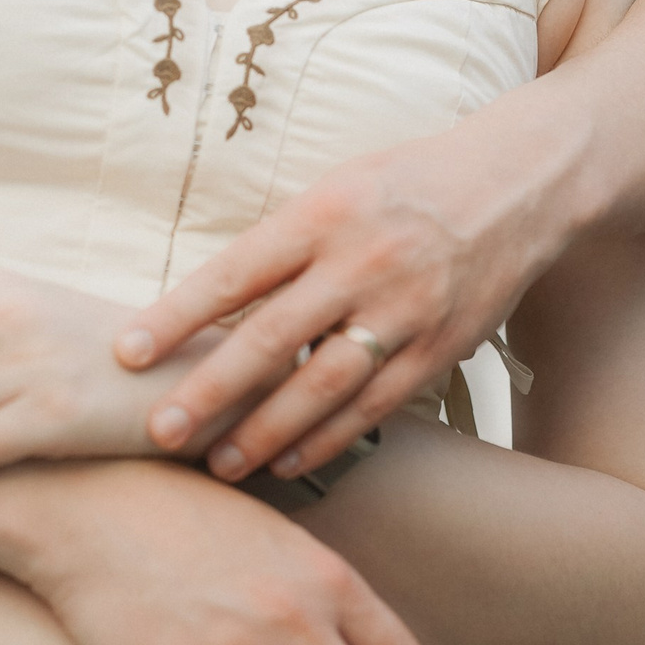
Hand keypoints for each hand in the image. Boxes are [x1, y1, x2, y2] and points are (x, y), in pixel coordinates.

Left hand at [115, 114, 564, 481]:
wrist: (519, 182)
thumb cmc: (407, 182)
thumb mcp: (336, 187)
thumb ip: (282, 241)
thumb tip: (210, 301)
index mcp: (321, 214)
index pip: (233, 273)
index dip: (174, 317)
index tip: (125, 353)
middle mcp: (360, 263)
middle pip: (270, 338)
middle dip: (209, 391)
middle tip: (159, 430)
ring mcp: (404, 311)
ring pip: (322, 385)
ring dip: (265, 431)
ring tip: (218, 462)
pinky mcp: (441, 347)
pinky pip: (376, 405)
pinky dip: (328, 437)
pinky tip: (289, 460)